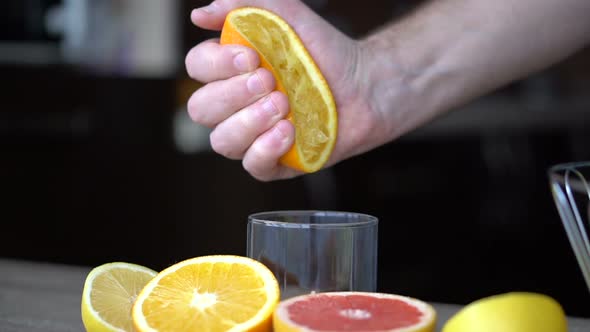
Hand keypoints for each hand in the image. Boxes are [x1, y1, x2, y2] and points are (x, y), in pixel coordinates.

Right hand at [185, 0, 384, 180]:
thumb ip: (246, 5)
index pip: (198, 68)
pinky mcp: (276, 162)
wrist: (367, 84)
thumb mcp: (289, 16)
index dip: (216, 64)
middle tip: (270, 80)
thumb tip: (199, 14)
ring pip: (222, 141)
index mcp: (231, 71)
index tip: (250, 57)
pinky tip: (288, 131)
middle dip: (232, 94)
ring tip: (283, 105)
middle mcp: (235, 106)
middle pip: (201, 108)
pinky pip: (252, 166)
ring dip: (248, 122)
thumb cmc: (326, 51)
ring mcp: (254, 136)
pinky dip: (264, 149)